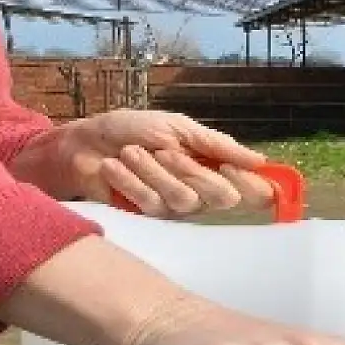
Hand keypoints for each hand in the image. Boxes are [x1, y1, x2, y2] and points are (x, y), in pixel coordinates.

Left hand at [11, 110, 275, 217]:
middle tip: (167, 152)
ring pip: (185, 199)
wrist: (85, 143)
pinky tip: (114, 166)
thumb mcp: (176, 127)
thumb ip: (216, 144)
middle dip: (195, 171)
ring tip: (131, 152)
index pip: (251, 189)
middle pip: (224, 197)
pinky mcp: (148, 217)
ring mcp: (175, 208)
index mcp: (213, 168)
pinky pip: (152, 203)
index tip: (230, 166)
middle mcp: (200, 192)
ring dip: (155, 171)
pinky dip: (132, 180)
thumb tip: (259, 161)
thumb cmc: (130, 130)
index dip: (251, 184)